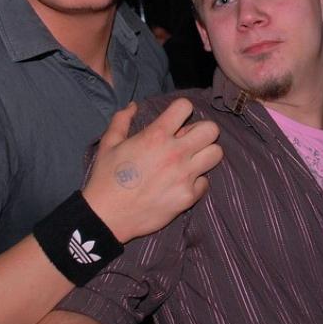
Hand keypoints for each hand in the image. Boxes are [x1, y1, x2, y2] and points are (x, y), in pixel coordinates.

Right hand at [82, 99, 221, 242]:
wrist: (106, 217)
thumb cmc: (106, 178)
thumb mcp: (108, 144)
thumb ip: (121, 120)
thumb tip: (133, 105)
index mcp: (156, 136)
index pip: (185, 106)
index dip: (182, 110)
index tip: (177, 120)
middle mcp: (175, 153)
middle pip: (211, 129)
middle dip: (202, 131)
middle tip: (190, 140)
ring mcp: (184, 175)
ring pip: (216, 153)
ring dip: (206, 154)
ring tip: (192, 160)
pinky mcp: (188, 197)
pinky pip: (206, 182)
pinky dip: (197, 182)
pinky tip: (182, 183)